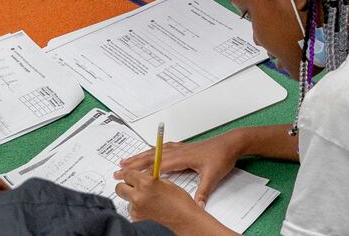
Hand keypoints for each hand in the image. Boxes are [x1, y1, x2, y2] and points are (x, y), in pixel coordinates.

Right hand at [116, 132, 240, 203]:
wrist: (231, 143)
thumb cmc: (222, 156)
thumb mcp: (213, 176)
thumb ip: (203, 191)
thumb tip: (198, 205)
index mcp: (182, 158)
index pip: (156, 165)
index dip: (141, 170)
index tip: (127, 174)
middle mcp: (178, 151)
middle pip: (150, 157)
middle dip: (133, 163)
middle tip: (118, 168)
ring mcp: (180, 148)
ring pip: (154, 152)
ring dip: (139, 156)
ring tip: (126, 160)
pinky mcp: (184, 148)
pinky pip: (162, 149)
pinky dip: (151, 151)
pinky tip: (148, 153)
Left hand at [116, 169, 211, 229]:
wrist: (184, 218)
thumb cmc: (179, 200)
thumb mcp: (164, 182)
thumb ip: (148, 178)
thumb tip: (139, 175)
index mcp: (146, 183)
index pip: (127, 174)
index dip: (131, 174)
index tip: (132, 174)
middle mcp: (138, 196)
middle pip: (119, 187)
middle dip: (126, 185)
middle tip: (134, 185)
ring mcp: (136, 209)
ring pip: (125, 198)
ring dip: (132, 196)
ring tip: (147, 198)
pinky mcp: (136, 218)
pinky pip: (130, 208)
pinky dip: (136, 206)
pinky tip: (148, 206)